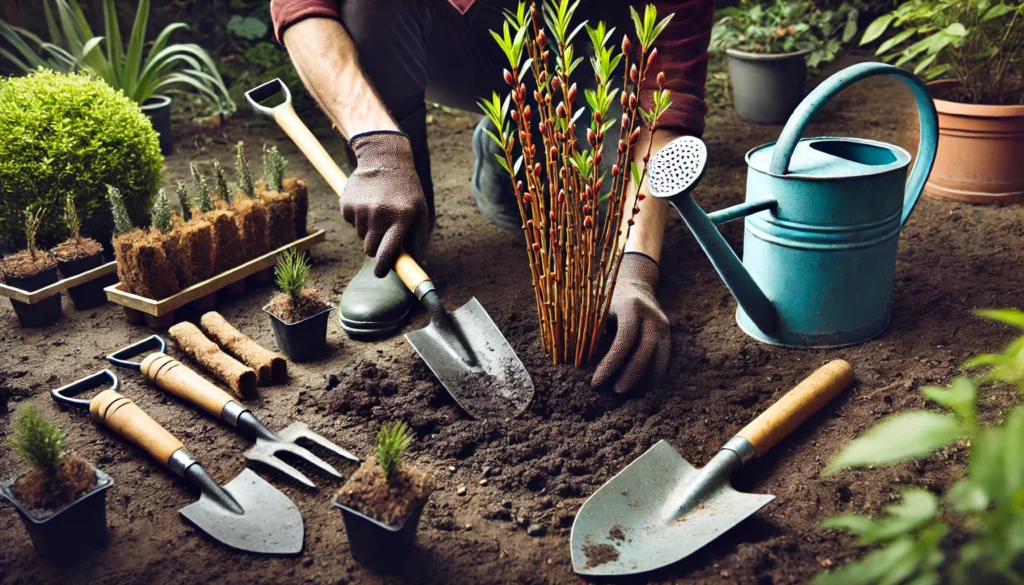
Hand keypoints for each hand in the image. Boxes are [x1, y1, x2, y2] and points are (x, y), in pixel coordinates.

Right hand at [343, 131, 429, 276]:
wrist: (384, 158)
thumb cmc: (406, 189)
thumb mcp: (420, 210)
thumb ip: (418, 238)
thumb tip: (417, 264)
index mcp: (402, 217)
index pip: (388, 251)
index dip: (383, 267)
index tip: (380, 274)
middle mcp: (380, 213)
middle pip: (370, 249)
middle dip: (375, 247)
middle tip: (383, 233)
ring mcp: (361, 208)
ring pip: (360, 236)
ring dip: (368, 230)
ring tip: (378, 210)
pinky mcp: (346, 203)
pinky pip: (350, 223)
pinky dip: (357, 218)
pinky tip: (367, 202)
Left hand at [592, 252, 670, 392]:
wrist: (635, 286)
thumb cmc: (608, 300)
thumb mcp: (598, 309)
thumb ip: (592, 330)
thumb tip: (579, 363)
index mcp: (630, 306)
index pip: (624, 339)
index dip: (611, 363)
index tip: (597, 381)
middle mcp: (651, 315)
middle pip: (645, 351)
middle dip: (630, 375)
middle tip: (616, 391)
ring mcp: (663, 324)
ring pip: (659, 358)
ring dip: (645, 379)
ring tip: (627, 392)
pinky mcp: (668, 334)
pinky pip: (664, 359)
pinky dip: (653, 374)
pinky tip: (640, 386)